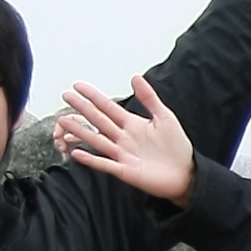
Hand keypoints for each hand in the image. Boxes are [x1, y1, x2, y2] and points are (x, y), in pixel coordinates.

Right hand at [56, 71, 197, 204]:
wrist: (186, 173)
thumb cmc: (177, 147)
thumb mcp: (165, 117)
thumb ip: (149, 98)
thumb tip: (135, 77)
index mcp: (132, 124)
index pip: (108, 107)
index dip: (93, 96)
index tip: (78, 86)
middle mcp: (123, 138)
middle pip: (98, 120)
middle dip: (82, 108)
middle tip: (65, 97)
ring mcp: (122, 154)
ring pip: (97, 140)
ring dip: (80, 132)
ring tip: (64, 122)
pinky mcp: (125, 171)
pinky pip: (104, 163)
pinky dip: (91, 159)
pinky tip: (77, 152)